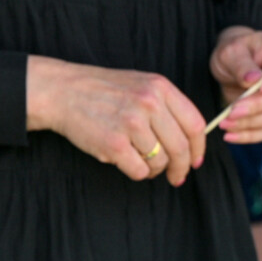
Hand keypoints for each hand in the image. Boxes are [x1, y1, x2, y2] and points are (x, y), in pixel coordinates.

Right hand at [26, 55, 205, 185]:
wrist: (62, 91)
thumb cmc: (102, 90)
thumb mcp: (140, 84)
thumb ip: (166, 105)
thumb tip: (191, 141)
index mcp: (159, 87)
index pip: (195, 125)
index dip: (198, 149)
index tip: (195, 161)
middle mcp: (149, 103)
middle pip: (181, 148)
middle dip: (181, 167)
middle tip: (176, 176)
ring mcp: (131, 123)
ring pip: (160, 162)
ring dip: (153, 169)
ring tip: (141, 161)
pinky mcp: (114, 143)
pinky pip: (139, 170)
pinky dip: (136, 172)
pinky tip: (126, 161)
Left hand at [210, 27, 261, 144]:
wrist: (230, 66)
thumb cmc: (234, 53)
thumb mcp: (231, 51)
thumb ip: (242, 64)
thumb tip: (254, 79)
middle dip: (259, 106)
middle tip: (233, 110)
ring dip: (252, 123)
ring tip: (226, 122)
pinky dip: (250, 135)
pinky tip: (230, 135)